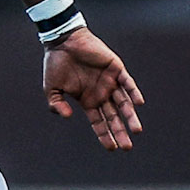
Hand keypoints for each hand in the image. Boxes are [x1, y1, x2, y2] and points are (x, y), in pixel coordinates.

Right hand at [43, 27, 143, 150]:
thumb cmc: (56, 64)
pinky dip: (134, 92)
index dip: (104, 135)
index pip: (99, 122)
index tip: (111, 148)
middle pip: (113, 116)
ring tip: (136, 130)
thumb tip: (66, 116)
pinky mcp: (116, 69)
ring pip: (124, 103)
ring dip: (130, 116)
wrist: (63, 41)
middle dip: (120, 131)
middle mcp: (101, 93)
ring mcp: (110, 82)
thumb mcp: (51, 88)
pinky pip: (128, 83)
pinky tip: (138, 103)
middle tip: (127, 147)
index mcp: (87, 100)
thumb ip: (56, 104)